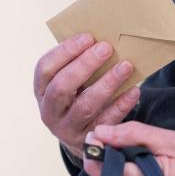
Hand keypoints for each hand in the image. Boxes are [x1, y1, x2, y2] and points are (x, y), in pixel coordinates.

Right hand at [34, 33, 140, 157]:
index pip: (45, 68)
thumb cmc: (77, 97)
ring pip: (85, 106)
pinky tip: (134, 90)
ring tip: (126, 66)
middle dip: (85, 65)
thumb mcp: (69, 81)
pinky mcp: (88, 140)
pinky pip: (106, 122)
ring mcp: (67, 129)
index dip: (65, 51)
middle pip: (62, 87)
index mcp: (41, 90)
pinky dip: (121, 105)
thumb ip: (76, 62)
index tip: (88, 37)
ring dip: (107, 83)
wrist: (81, 136)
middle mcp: (49, 111)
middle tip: (107, 48)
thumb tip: (101, 35)